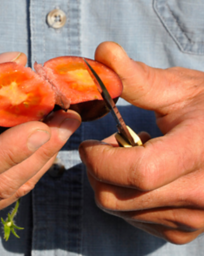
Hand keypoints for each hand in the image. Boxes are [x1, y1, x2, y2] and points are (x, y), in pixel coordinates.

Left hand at [80, 42, 203, 243]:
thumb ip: (137, 76)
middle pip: (118, 197)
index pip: (137, 172)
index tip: (89, 142)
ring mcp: (198, 216)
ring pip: (122, 212)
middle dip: (98, 170)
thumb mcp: (178, 87)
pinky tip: (146, 176)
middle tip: (107, 146)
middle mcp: (203, 191)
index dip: (100, 158)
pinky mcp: (189, 230)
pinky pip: (137, 222)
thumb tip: (103, 51)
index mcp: (201, 150)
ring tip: (133, 155)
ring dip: (112, 184)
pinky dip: (128, 200)